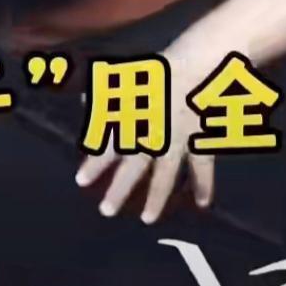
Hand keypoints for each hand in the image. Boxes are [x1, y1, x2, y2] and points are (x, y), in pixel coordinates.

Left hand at [76, 47, 215, 225]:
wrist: (198, 66)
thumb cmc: (162, 68)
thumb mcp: (129, 76)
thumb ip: (107, 92)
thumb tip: (85, 101)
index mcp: (134, 120)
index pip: (109, 145)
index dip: (95, 163)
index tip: (81, 181)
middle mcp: (153, 136)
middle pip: (133, 168)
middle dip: (119, 189)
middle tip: (106, 211)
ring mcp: (177, 141)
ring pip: (165, 175)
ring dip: (156, 197)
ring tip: (147, 219)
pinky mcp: (199, 140)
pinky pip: (202, 166)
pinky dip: (204, 184)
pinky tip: (202, 203)